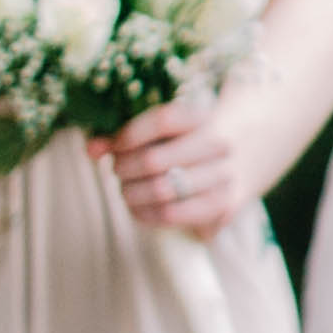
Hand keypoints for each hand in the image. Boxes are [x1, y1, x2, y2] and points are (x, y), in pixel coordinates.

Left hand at [95, 100, 241, 236]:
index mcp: (203, 117)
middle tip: (118, 170)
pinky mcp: (223, 205)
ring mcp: (224, 176)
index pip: (162, 121)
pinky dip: (145, 213)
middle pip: (154, 160)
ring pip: (160, 191)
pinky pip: (172, 215)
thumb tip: (91, 149)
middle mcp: (219, 144)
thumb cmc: (188, 144)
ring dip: (131, 193)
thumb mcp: (165, 132)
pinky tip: (138, 207)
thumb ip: (126, 137)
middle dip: (124, 169)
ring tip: (126, 190)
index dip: (130, 135)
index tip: (115, 146)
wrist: (242, 160)